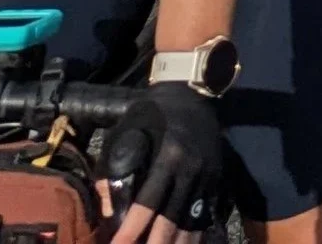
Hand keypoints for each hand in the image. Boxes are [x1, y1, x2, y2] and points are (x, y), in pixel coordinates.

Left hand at [103, 84, 227, 243]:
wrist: (192, 92)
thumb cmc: (153, 112)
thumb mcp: (128, 129)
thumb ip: (116, 166)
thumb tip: (105, 208)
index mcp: (170, 154)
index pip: (148, 202)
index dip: (132, 230)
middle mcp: (191, 169)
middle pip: (171, 221)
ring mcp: (207, 177)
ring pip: (190, 225)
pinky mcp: (216, 182)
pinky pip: (203, 219)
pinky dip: (191, 239)